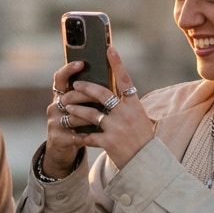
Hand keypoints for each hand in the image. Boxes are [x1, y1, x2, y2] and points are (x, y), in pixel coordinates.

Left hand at [47, 47, 153, 169]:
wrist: (146, 164)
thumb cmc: (142, 140)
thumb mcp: (139, 119)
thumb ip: (126, 106)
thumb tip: (111, 93)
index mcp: (135, 106)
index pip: (125, 80)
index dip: (117, 64)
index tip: (109, 49)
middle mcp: (126, 114)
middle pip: (102, 94)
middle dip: (86, 88)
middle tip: (75, 85)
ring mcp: (117, 128)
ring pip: (90, 113)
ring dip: (76, 110)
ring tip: (67, 106)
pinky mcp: (108, 142)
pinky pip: (89, 136)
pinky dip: (80, 135)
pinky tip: (73, 134)